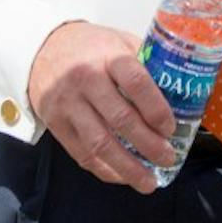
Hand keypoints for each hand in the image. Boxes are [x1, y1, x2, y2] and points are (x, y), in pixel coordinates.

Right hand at [27, 21, 175, 193]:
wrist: (43, 48)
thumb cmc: (91, 46)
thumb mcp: (118, 41)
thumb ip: (144, 63)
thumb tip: (179, 94)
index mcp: (108, 54)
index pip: (136, 82)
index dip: (156, 109)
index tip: (170, 127)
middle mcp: (86, 78)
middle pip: (121, 118)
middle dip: (149, 144)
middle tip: (168, 158)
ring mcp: (68, 103)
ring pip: (100, 143)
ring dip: (128, 167)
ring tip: (149, 182)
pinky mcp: (56, 123)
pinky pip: (82, 154)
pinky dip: (106, 170)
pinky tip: (124, 176)